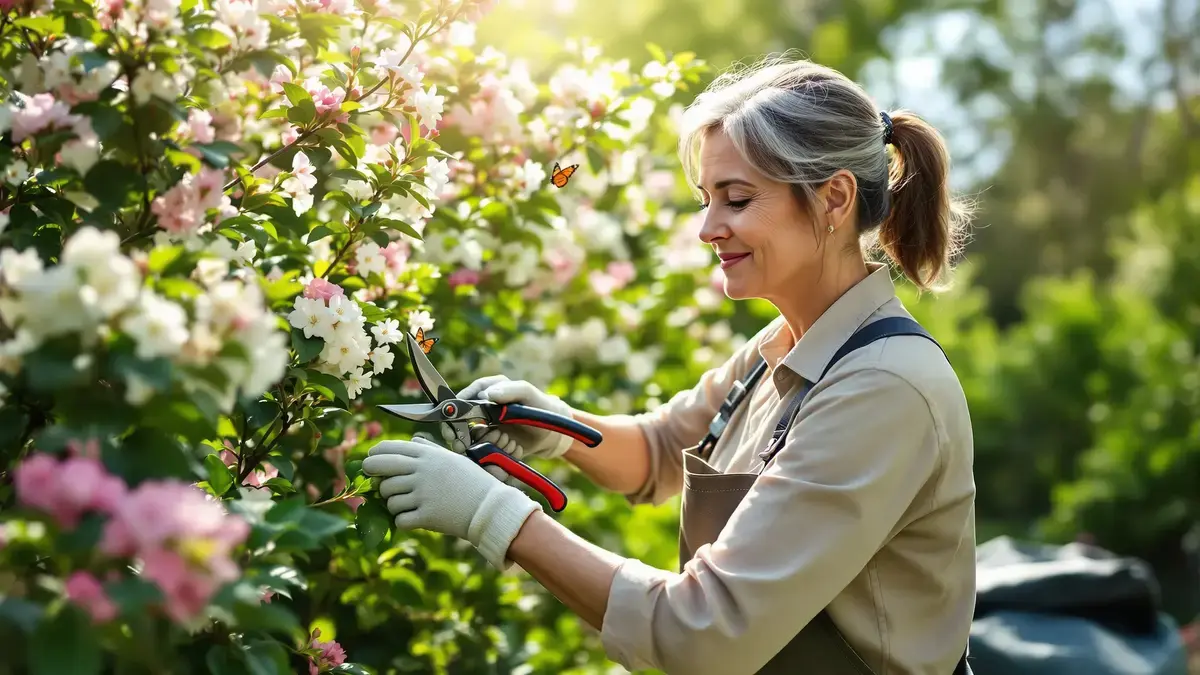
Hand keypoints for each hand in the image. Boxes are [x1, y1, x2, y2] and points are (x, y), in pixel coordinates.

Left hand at [361, 436, 540, 569]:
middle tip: (379, 485)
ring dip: (393, 504)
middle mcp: (422, 471)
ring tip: (407, 505)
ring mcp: (423, 494)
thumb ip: (430, 450)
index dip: (374, 455)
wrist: (490, 507)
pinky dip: (403, 521)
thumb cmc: (472, 481)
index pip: (389, 449)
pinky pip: (399, 519)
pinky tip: (413, 519)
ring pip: (389, 498)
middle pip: (382, 471)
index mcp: (428, 455)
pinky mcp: (426, 516)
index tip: (371, 461)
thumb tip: (413, 441)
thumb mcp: (452, 458)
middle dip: (375, 478)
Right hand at [455, 376, 575, 459]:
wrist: (551, 433)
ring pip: (469, 439)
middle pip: (459, 421)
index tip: (455, 422)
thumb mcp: (528, 394)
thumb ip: (510, 391)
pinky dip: (493, 453)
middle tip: (462, 444)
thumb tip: (488, 394)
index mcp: (489, 390)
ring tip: (505, 442)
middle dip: (459, 434)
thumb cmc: (540, 406)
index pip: (464, 397)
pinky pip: (482, 450)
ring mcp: (486, 427)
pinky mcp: (491, 443)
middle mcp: (482, 409)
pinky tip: (512, 448)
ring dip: (483, 445)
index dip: (456, 410)